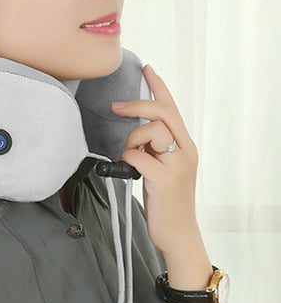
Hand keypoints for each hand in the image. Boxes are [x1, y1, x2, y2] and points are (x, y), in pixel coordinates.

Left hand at [111, 64, 199, 254]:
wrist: (178, 234)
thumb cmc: (167, 200)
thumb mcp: (165, 168)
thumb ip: (156, 147)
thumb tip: (135, 129)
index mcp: (185, 145)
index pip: (172, 108)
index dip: (159, 86)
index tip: (148, 68)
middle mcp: (185, 150)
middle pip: (162, 112)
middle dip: (137, 105)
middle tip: (116, 107)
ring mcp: (177, 164)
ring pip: (149, 131)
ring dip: (132, 141)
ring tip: (132, 158)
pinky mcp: (164, 179)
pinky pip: (136, 155)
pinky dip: (127, 159)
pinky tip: (129, 171)